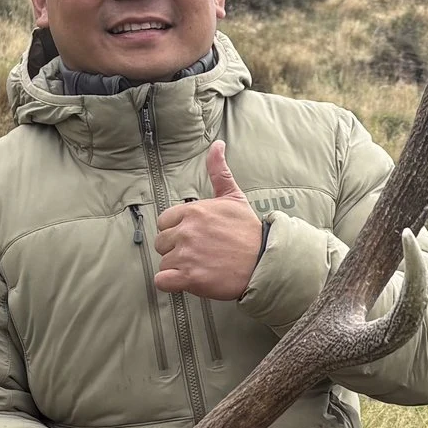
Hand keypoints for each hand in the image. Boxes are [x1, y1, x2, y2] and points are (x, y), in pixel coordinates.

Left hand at [152, 141, 263, 299]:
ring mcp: (187, 255)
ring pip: (164, 262)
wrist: (265, 261)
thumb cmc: (249, 231)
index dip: (177, 231)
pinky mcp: (190, 278)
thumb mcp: (234, 197)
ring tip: (200, 267)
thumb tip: (217, 144)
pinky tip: (186, 281)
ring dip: (177, 268)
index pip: (164, 221)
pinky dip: (170, 283)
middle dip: (176, 250)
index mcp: (193, 211)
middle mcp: (187, 231)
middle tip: (199, 254)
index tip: (194, 237)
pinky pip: (162, 281)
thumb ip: (219, 171)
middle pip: (161, 242)